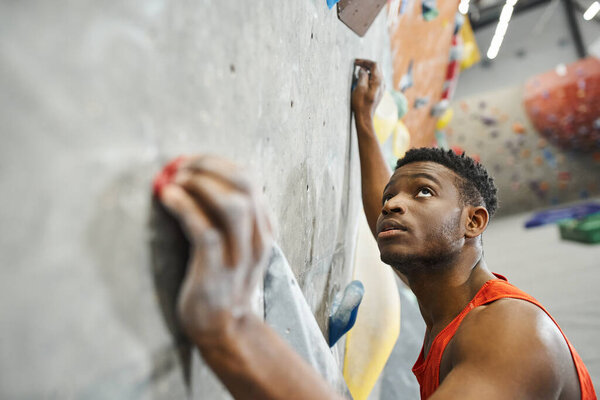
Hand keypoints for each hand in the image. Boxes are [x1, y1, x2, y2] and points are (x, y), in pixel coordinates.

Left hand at [157, 155, 272, 339]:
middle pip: (245, 184)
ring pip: (231, 204)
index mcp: (264, 228)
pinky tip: (168, 197)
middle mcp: (258, 238)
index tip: (193, 159)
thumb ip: (231, 218)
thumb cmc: (224, 282)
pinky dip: (185, 207)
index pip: (251, 179)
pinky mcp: (217, 269)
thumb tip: (200, 180)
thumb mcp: (239, 246)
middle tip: (181, 165)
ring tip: (175, 179)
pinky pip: (204, 230)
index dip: (220, 162)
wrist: (225, 328)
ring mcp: (240, 254)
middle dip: (210, 165)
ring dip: (200, 184)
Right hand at [351, 59, 384, 122]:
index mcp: (378, 81)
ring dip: (367, 69)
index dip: (364, 61)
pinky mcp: (378, 92)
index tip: (355, 62)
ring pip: (376, 73)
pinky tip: (361, 78)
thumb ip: (362, 76)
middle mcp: (382, 83)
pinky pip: (375, 79)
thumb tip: (362, 70)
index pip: (374, 65)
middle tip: (356, 64)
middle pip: (376, 68)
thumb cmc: (361, 103)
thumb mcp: (360, 87)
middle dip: (366, 64)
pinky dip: (368, 75)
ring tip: (358, 70)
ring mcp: (381, 88)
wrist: (364, 116)